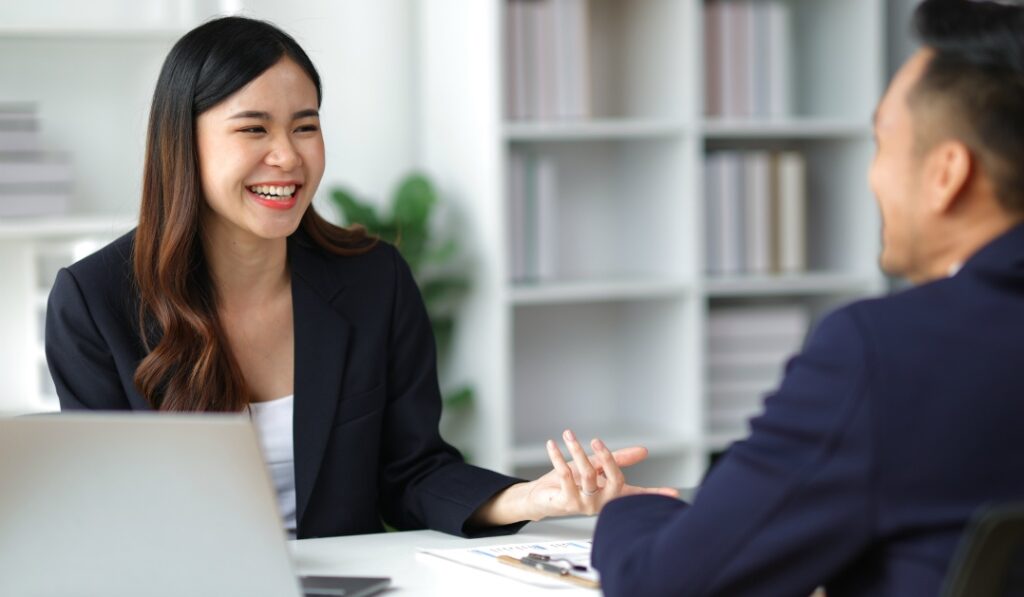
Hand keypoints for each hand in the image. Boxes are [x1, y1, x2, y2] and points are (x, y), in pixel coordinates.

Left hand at [522, 428, 679, 519]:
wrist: (541, 496)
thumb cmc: (570, 481)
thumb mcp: (596, 465)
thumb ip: (617, 459)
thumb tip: (644, 451)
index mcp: (612, 493)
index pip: (637, 494)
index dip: (655, 494)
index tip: (674, 493)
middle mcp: (602, 501)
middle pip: (614, 480)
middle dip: (607, 458)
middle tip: (597, 440)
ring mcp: (585, 504)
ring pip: (588, 475)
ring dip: (577, 451)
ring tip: (569, 435)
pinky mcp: (566, 502)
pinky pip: (565, 476)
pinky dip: (558, 457)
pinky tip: (553, 446)